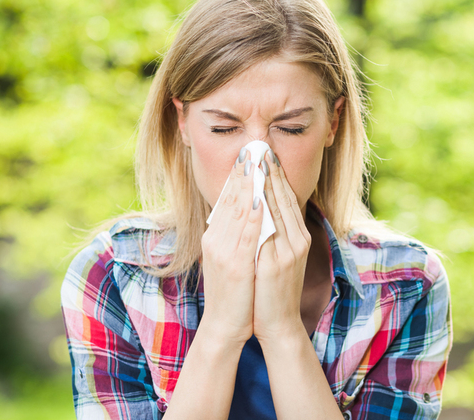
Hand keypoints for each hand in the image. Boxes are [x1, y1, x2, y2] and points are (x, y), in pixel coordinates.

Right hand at [199, 148, 262, 346]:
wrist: (226, 326)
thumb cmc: (234, 293)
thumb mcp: (231, 258)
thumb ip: (236, 235)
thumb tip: (247, 211)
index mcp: (215, 237)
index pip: (227, 199)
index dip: (238, 175)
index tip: (247, 154)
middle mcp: (216, 240)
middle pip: (231, 199)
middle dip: (243, 172)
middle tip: (252, 147)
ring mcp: (224, 252)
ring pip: (237, 211)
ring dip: (248, 184)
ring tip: (256, 162)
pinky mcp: (235, 265)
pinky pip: (246, 234)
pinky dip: (251, 213)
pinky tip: (258, 197)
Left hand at [253, 149, 311, 343]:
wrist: (277, 322)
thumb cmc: (272, 290)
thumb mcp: (276, 256)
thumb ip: (273, 233)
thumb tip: (261, 207)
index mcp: (298, 237)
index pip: (286, 198)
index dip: (276, 174)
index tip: (264, 153)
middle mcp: (297, 240)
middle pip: (284, 198)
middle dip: (271, 171)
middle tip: (260, 146)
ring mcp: (290, 251)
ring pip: (278, 209)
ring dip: (266, 183)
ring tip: (255, 161)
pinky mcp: (279, 263)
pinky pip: (270, 230)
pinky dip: (262, 210)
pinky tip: (254, 194)